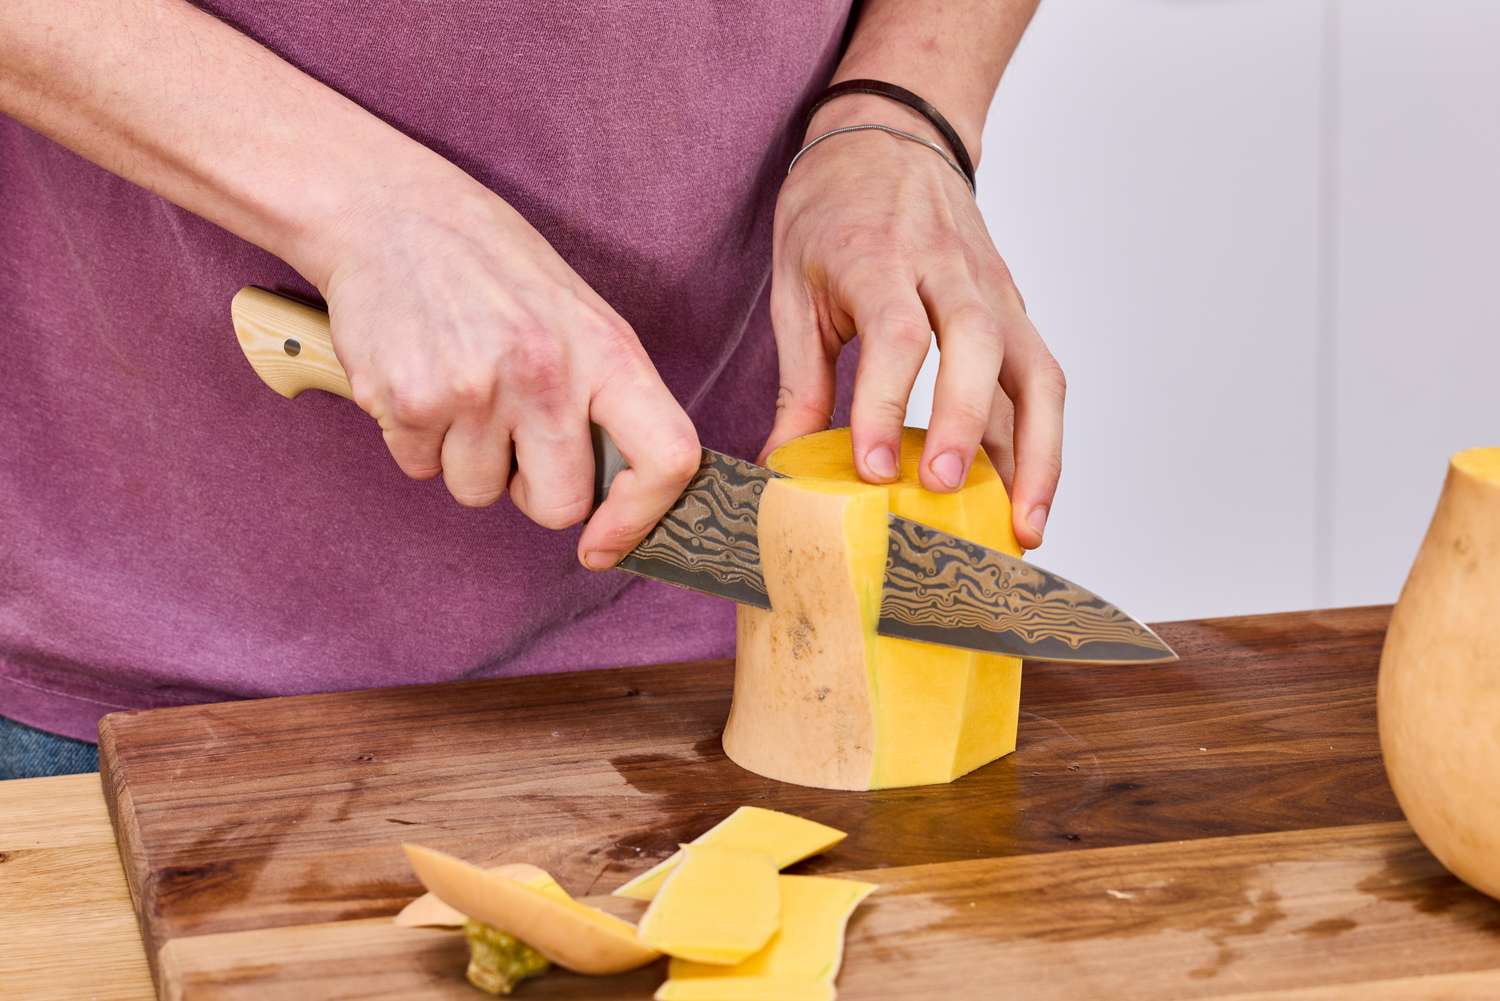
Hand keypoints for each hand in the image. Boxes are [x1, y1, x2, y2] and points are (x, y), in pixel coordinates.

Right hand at [310, 170, 700, 567]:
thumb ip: (604, 396)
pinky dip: (417, 440)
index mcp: (605, 350)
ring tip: (461, 387)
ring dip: (467, 459)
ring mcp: (472, 390)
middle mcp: (544, 374)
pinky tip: (421, 378)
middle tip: (514, 437)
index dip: (644, 516)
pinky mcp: (405, 401)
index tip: (607, 542)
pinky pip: (420, 469)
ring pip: (478, 492)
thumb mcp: (577, 314)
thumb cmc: (492, 267)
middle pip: (558, 505)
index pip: (667, 456)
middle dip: (534, 490)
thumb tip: (620, 492)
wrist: (389, 212)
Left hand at [765, 98, 1064, 548]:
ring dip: (1036, 453)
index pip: (896, 333)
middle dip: (964, 424)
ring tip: (1023, 528)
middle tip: (940, 488)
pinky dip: (1043, 443)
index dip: (884, 402)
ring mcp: (994, 292)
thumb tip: (785, 466)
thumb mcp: (794, 287)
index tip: (869, 467)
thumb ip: (799, 380)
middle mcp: (950, 272)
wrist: (891, 137)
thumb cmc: (833, 213)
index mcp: (880, 257)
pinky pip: (1043, 380)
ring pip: (1035, 371)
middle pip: (977, 345)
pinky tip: (1029, 498)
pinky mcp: (1017, 311)